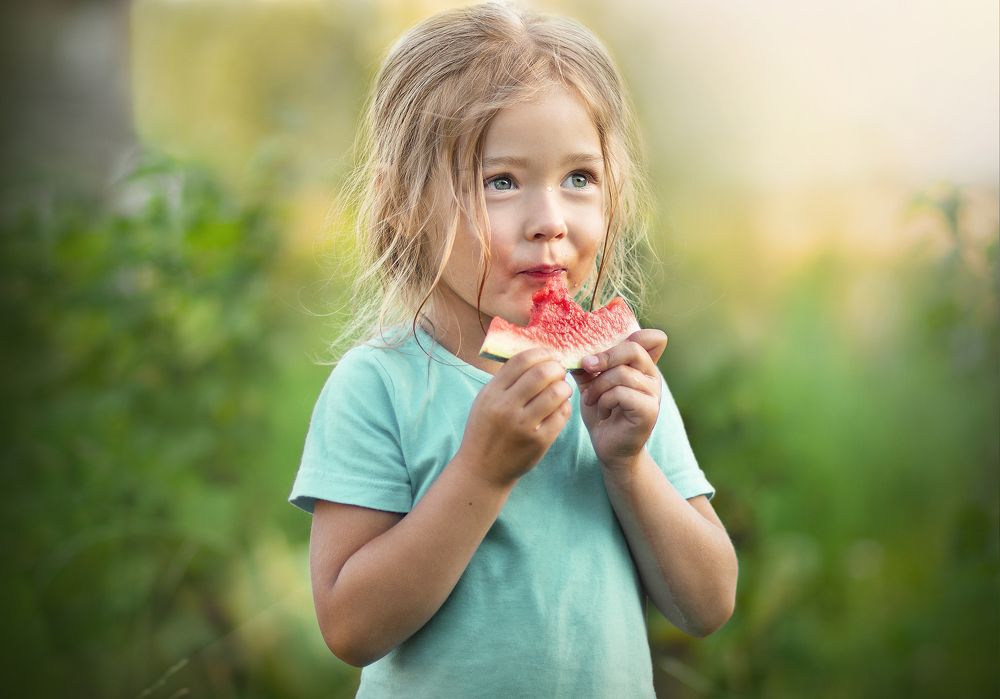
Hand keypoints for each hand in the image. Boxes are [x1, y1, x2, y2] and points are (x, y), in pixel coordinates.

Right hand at [459, 348, 571, 486]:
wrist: (482, 470)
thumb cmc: (485, 431)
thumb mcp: (485, 401)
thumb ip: (506, 380)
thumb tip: (535, 356)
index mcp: (492, 393)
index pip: (521, 360)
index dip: (541, 353)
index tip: (549, 356)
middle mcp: (506, 407)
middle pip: (541, 373)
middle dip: (556, 367)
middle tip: (560, 371)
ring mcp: (523, 426)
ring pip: (556, 393)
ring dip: (564, 386)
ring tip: (562, 388)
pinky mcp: (539, 441)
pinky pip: (561, 415)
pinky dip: (565, 406)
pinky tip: (560, 406)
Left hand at [571, 329, 667, 471]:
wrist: (610, 448)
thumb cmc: (603, 414)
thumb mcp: (593, 384)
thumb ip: (589, 366)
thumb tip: (574, 349)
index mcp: (642, 365)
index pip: (653, 338)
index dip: (633, 335)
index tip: (606, 348)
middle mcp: (653, 376)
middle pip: (633, 349)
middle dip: (604, 357)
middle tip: (585, 367)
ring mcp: (654, 393)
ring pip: (621, 374)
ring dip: (598, 387)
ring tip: (591, 400)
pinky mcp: (649, 410)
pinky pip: (621, 393)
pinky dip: (604, 401)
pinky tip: (602, 412)